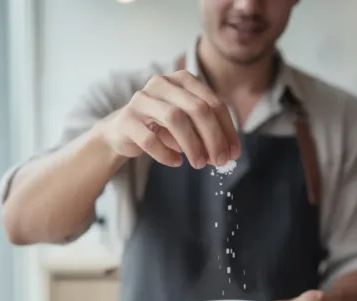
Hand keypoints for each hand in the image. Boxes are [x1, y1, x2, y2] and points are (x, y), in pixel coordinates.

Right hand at [99, 70, 239, 169]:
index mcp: (183, 80)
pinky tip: (175, 162)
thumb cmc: (162, 127)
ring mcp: (142, 99)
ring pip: (175, 118)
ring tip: (199, 164)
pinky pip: (150, 139)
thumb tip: (229, 153)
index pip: (214, 103)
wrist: (122, 131)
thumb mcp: (189, 125)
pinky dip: (166, 154)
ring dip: (192, 145)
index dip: (227, 130)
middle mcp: (162, 83)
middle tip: (219, 161)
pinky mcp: (126, 119)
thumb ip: (208, 133)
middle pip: (197, 108)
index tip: (233, 153)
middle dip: (213, 138)